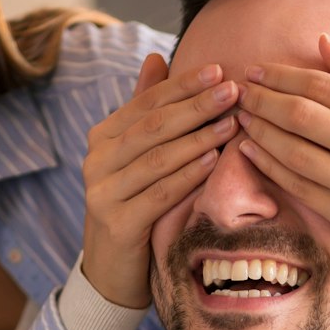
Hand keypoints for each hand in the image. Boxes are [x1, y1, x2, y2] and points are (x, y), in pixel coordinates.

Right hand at [81, 55, 240, 308]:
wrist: (111, 272)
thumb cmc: (133, 207)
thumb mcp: (136, 157)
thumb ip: (144, 110)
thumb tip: (156, 57)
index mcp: (103, 138)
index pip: (147, 102)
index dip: (183, 85)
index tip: (219, 70)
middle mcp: (96, 160)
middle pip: (153, 126)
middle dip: (195, 106)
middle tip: (233, 91)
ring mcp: (103, 193)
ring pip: (156, 158)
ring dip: (198, 138)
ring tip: (232, 123)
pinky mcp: (117, 223)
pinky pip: (158, 193)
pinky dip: (187, 175)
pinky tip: (213, 161)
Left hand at [232, 33, 329, 283]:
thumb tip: (323, 41)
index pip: (324, 86)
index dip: (283, 76)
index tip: (258, 70)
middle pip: (304, 116)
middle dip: (264, 100)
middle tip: (242, 92)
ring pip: (297, 152)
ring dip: (261, 132)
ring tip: (242, 117)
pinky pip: (301, 188)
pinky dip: (270, 167)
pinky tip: (251, 151)